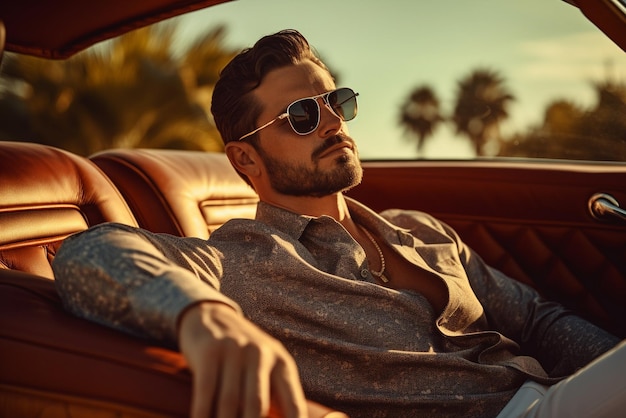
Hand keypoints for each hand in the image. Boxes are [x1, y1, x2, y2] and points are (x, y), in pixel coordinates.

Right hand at [178, 302, 307, 417]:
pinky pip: (206, 393)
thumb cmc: (242, 354)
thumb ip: (276, 396)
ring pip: (230, 403)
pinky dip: (202, 415)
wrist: (211, 315)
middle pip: (257, 407)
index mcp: (282, 363)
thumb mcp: (266, 366)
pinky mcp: (209, 352)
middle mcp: (261, 354)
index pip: (294, 406)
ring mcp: (234, 351)